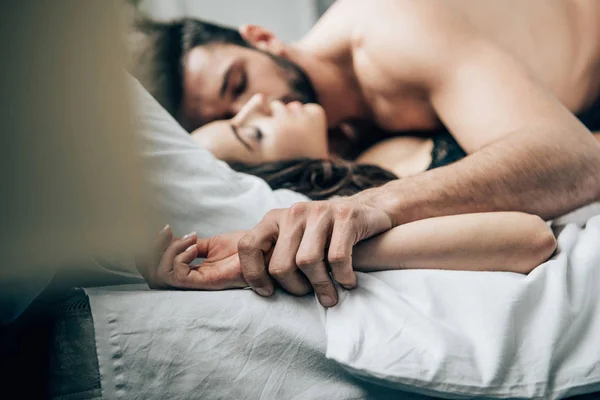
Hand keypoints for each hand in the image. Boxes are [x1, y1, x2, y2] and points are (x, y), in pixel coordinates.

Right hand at [136, 225, 247, 289]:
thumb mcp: (213, 243)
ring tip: (187, 240)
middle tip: (166, 233)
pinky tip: (194, 247)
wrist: (267, 249)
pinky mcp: (210, 282)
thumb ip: (192, 245)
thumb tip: (174, 239)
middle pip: (152, 277)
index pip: (157, 268)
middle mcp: (192, 280)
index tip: (166, 229)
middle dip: (151, 251)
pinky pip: (180, 277)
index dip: (152, 249)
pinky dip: (180, 258)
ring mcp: (199, 283)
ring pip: (162, 277)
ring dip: (167, 253)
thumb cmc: (245, 247)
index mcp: (192, 271)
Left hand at [238, 192, 392, 306]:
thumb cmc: (325, 236)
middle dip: (294, 288)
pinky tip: (348, 282)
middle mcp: (294, 212)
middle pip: (281, 264)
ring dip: (320, 287)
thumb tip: (246, 283)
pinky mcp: (345, 216)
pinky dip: (343, 277)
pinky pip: (337, 258)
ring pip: (308, 262)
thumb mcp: (294, 239)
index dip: (253, 274)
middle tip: (309, 294)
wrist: (367, 210)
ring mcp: (320, 212)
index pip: (248, 246)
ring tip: (330, 296)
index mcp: (274, 218)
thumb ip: (274, 255)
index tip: (268, 292)